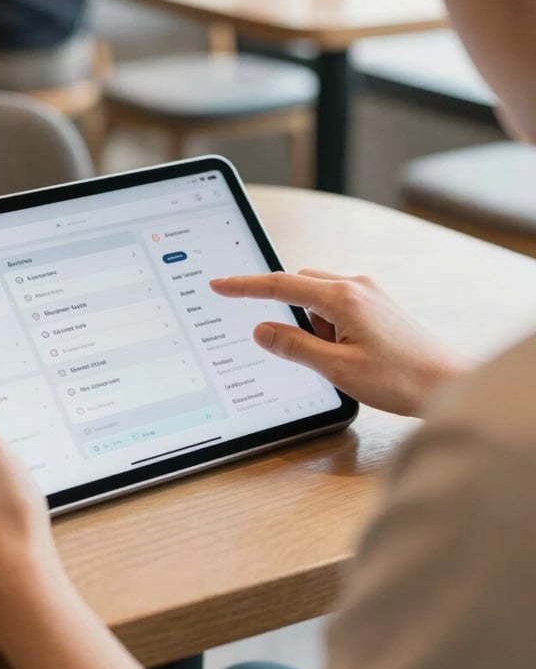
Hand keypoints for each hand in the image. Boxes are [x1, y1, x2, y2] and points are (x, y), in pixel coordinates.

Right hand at [211, 270, 468, 415]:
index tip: (219, 284)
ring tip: (340, 362)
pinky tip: (349, 356)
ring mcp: (369, 293)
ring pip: (319, 299)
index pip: (280, 285)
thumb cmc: (401, 380)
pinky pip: (337, 306)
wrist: (450, 384)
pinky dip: (329, 327)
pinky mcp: (377, 305)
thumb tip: (261, 329)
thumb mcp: (337, 369)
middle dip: (290, 315)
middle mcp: (356, 286)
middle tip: (306, 352)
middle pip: (300, 287)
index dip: (245, 286)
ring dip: (313, 326)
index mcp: (343, 297)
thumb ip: (294, 346)